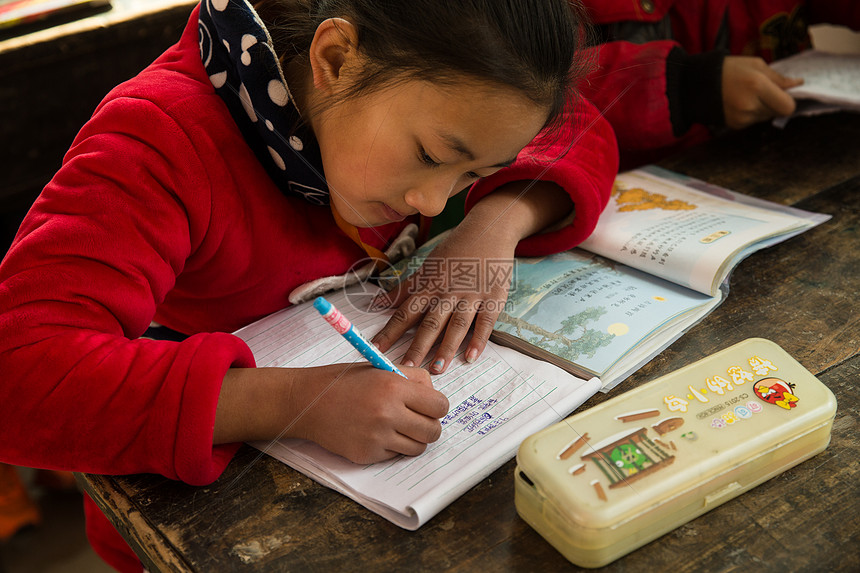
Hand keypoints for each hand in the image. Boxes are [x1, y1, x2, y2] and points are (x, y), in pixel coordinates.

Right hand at [216, 364, 448, 464]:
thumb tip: (435, 394)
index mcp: (394, 387)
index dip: (437, 406)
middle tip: (417, 419)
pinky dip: (392, 447)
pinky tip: (376, 433)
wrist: (308, 402)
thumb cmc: (345, 382)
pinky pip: (396, 455)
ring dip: (413, 439)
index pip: (439, 406)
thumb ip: (412, 378)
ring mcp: (377, 437)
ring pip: (418, 448)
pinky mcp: (367, 455)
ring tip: (397, 426)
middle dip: (429, 425)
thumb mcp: (379, 369)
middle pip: (433, 431)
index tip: (429, 406)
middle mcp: (388, 413)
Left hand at [372, 181, 572, 372]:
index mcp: (428, 286)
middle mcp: (447, 292)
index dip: (390, 332)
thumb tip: (376, 303)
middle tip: (405, 368)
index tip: (376, 350)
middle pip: (429, 323)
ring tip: (437, 369)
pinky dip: (479, 340)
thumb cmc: (454, 253)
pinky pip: (485, 322)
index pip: (405, 313)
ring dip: (446, 347)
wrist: (488, 230)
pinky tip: (471, 357)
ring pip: (456, 324)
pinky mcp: (493, 297)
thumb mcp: (426, 268)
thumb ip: (403, 289)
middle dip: (416, 347)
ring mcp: (471, 295)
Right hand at [722, 56, 802, 128]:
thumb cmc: (728, 69)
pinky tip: (740, 103)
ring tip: (749, 96)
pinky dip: (751, 113)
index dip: (789, 101)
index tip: (784, 94)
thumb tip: (797, 84)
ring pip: (766, 117)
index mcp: (758, 86)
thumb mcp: (756, 65)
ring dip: (763, 108)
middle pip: (778, 113)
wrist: (698, 83)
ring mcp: (741, 117)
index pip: (787, 106)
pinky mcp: (735, 125)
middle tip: (765, 93)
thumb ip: (778, 77)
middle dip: (776, 103)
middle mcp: (750, 105)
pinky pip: (753, 121)